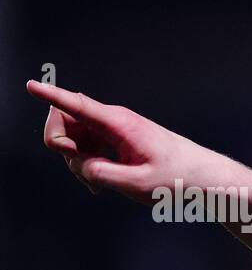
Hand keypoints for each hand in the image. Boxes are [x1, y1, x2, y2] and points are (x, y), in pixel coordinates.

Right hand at [26, 79, 224, 204]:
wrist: (202, 176)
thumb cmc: (177, 178)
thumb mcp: (138, 184)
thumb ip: (103, 174)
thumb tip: (80, 164)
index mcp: (119, 124)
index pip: (78, 106)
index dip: (51, 95)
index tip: (31, 85)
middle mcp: (113, 120)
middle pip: (65, 120)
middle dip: (61, 145)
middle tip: (83, 169)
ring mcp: (113, 128)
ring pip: (73, 136)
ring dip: (74, 159)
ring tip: (97, 184)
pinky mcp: (115, 138)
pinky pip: (86, 145)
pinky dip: (85, 162)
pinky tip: (97, 183)